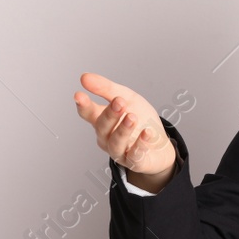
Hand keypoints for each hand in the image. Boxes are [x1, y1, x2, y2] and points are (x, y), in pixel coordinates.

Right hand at [74, 73, 176, 187]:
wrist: (160, 144)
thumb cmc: (140, 120)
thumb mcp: (127, 98)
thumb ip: (106, 88)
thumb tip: (84, 77)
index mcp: (102, 120)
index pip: (88, 113)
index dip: (83, 105)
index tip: (79, 95)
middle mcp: (107, 137)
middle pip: (102, 127)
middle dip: (110, 114)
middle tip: (119, 102)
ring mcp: (120, 151)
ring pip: (115, 143)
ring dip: (123, 130)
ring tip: (132, 117)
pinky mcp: (135, 161)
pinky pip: (135, 155)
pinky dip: (141, 144)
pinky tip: (147, 133)